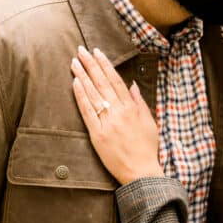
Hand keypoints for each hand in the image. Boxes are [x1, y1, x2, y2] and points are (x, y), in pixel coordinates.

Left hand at [71, 46, 162, 184]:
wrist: (141, 173)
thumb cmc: (147, 149)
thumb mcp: (149, 123)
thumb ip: (139, 103)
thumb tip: (132, 85)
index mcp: (131, 108)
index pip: (115, 80)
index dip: (105, 65)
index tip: (97, 52)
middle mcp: (119, 113)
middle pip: (102, 83)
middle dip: (90, 65)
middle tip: (80, 50)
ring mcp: (107, 123)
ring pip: (93, 94)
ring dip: (82, 75)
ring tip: (74, 62)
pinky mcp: (97, 135)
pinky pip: (87, 112)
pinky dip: (81, 96)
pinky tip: (75, 83)